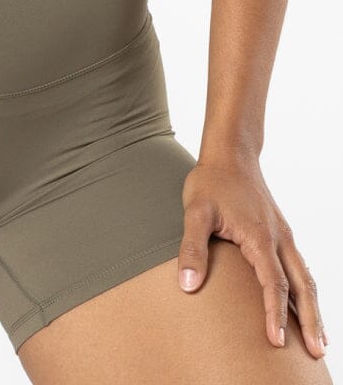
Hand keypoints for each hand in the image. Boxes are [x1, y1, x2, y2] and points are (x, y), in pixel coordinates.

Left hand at [178, 154, 327, 359]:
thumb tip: (188, 284)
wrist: (230, 154)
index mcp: (260, 237)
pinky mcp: (282, 234)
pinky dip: (308, 292)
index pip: (274, 283)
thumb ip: (192, 247)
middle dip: (310, 321)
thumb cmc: (211, 182)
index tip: (277, 342)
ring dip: (314, 310)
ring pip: (306, 278)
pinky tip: (307, 307)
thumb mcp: (195, 211)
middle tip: (317, 354)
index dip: (275, 314)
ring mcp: (284, 236)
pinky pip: (301, 268)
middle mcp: (279, 239)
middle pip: (302, 286)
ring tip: (320, 342)